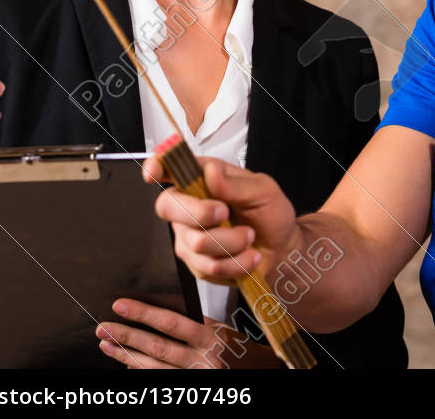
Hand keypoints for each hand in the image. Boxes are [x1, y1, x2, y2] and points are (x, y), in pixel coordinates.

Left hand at [96, 300, 281, 369]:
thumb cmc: (238, 349)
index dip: (143, 313)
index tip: (120, 304)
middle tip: (103, 327)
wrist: (262, 373)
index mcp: (211, 336)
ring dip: (128, 356)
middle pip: (159, 347)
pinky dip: (143, 373)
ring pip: (156, 368)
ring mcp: (197, 377)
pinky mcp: (193, 389)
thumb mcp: (220, 329)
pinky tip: (127, 364)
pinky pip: (162, 383)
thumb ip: (193, 321)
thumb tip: (154, 311)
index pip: (171, 322)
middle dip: (127, 336)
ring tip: (107, 345)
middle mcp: (204, 359)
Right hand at [144, 156, 300, 285]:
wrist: (282, 249)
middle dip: (200, 213)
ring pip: (195, 242)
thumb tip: (210, 172)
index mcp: (202, 179)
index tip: (153, 172)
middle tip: (225, 213)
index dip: (156, 167)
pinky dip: (236, 263)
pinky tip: (248, 255)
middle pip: (167, 206)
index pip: (169, 168)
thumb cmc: (270, 213)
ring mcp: (189, 236)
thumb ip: (235, 184)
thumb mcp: (262, 190)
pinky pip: (208, 267)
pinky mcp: (196, 264)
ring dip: (232, 242)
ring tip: (249, 237)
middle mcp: (189, 205)